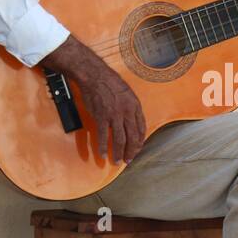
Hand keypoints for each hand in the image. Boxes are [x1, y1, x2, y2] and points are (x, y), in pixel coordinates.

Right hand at [40, 36, 145, 163]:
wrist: (95, 75)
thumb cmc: (110, 82)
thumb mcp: (127, 93)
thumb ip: (130, 108)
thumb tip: (131, 121)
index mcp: (135, 106)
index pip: (142, 128)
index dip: (140, 141)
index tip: (137, 149)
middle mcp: (127, 112)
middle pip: (133, 137)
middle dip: (132, 151)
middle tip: (129, 160)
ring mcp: (115, 115)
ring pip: (120, 140)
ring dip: (119, 153)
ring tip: (117, 161)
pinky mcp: (102, 117)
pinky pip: (104, 136)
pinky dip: (103, 147)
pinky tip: (103, 154)